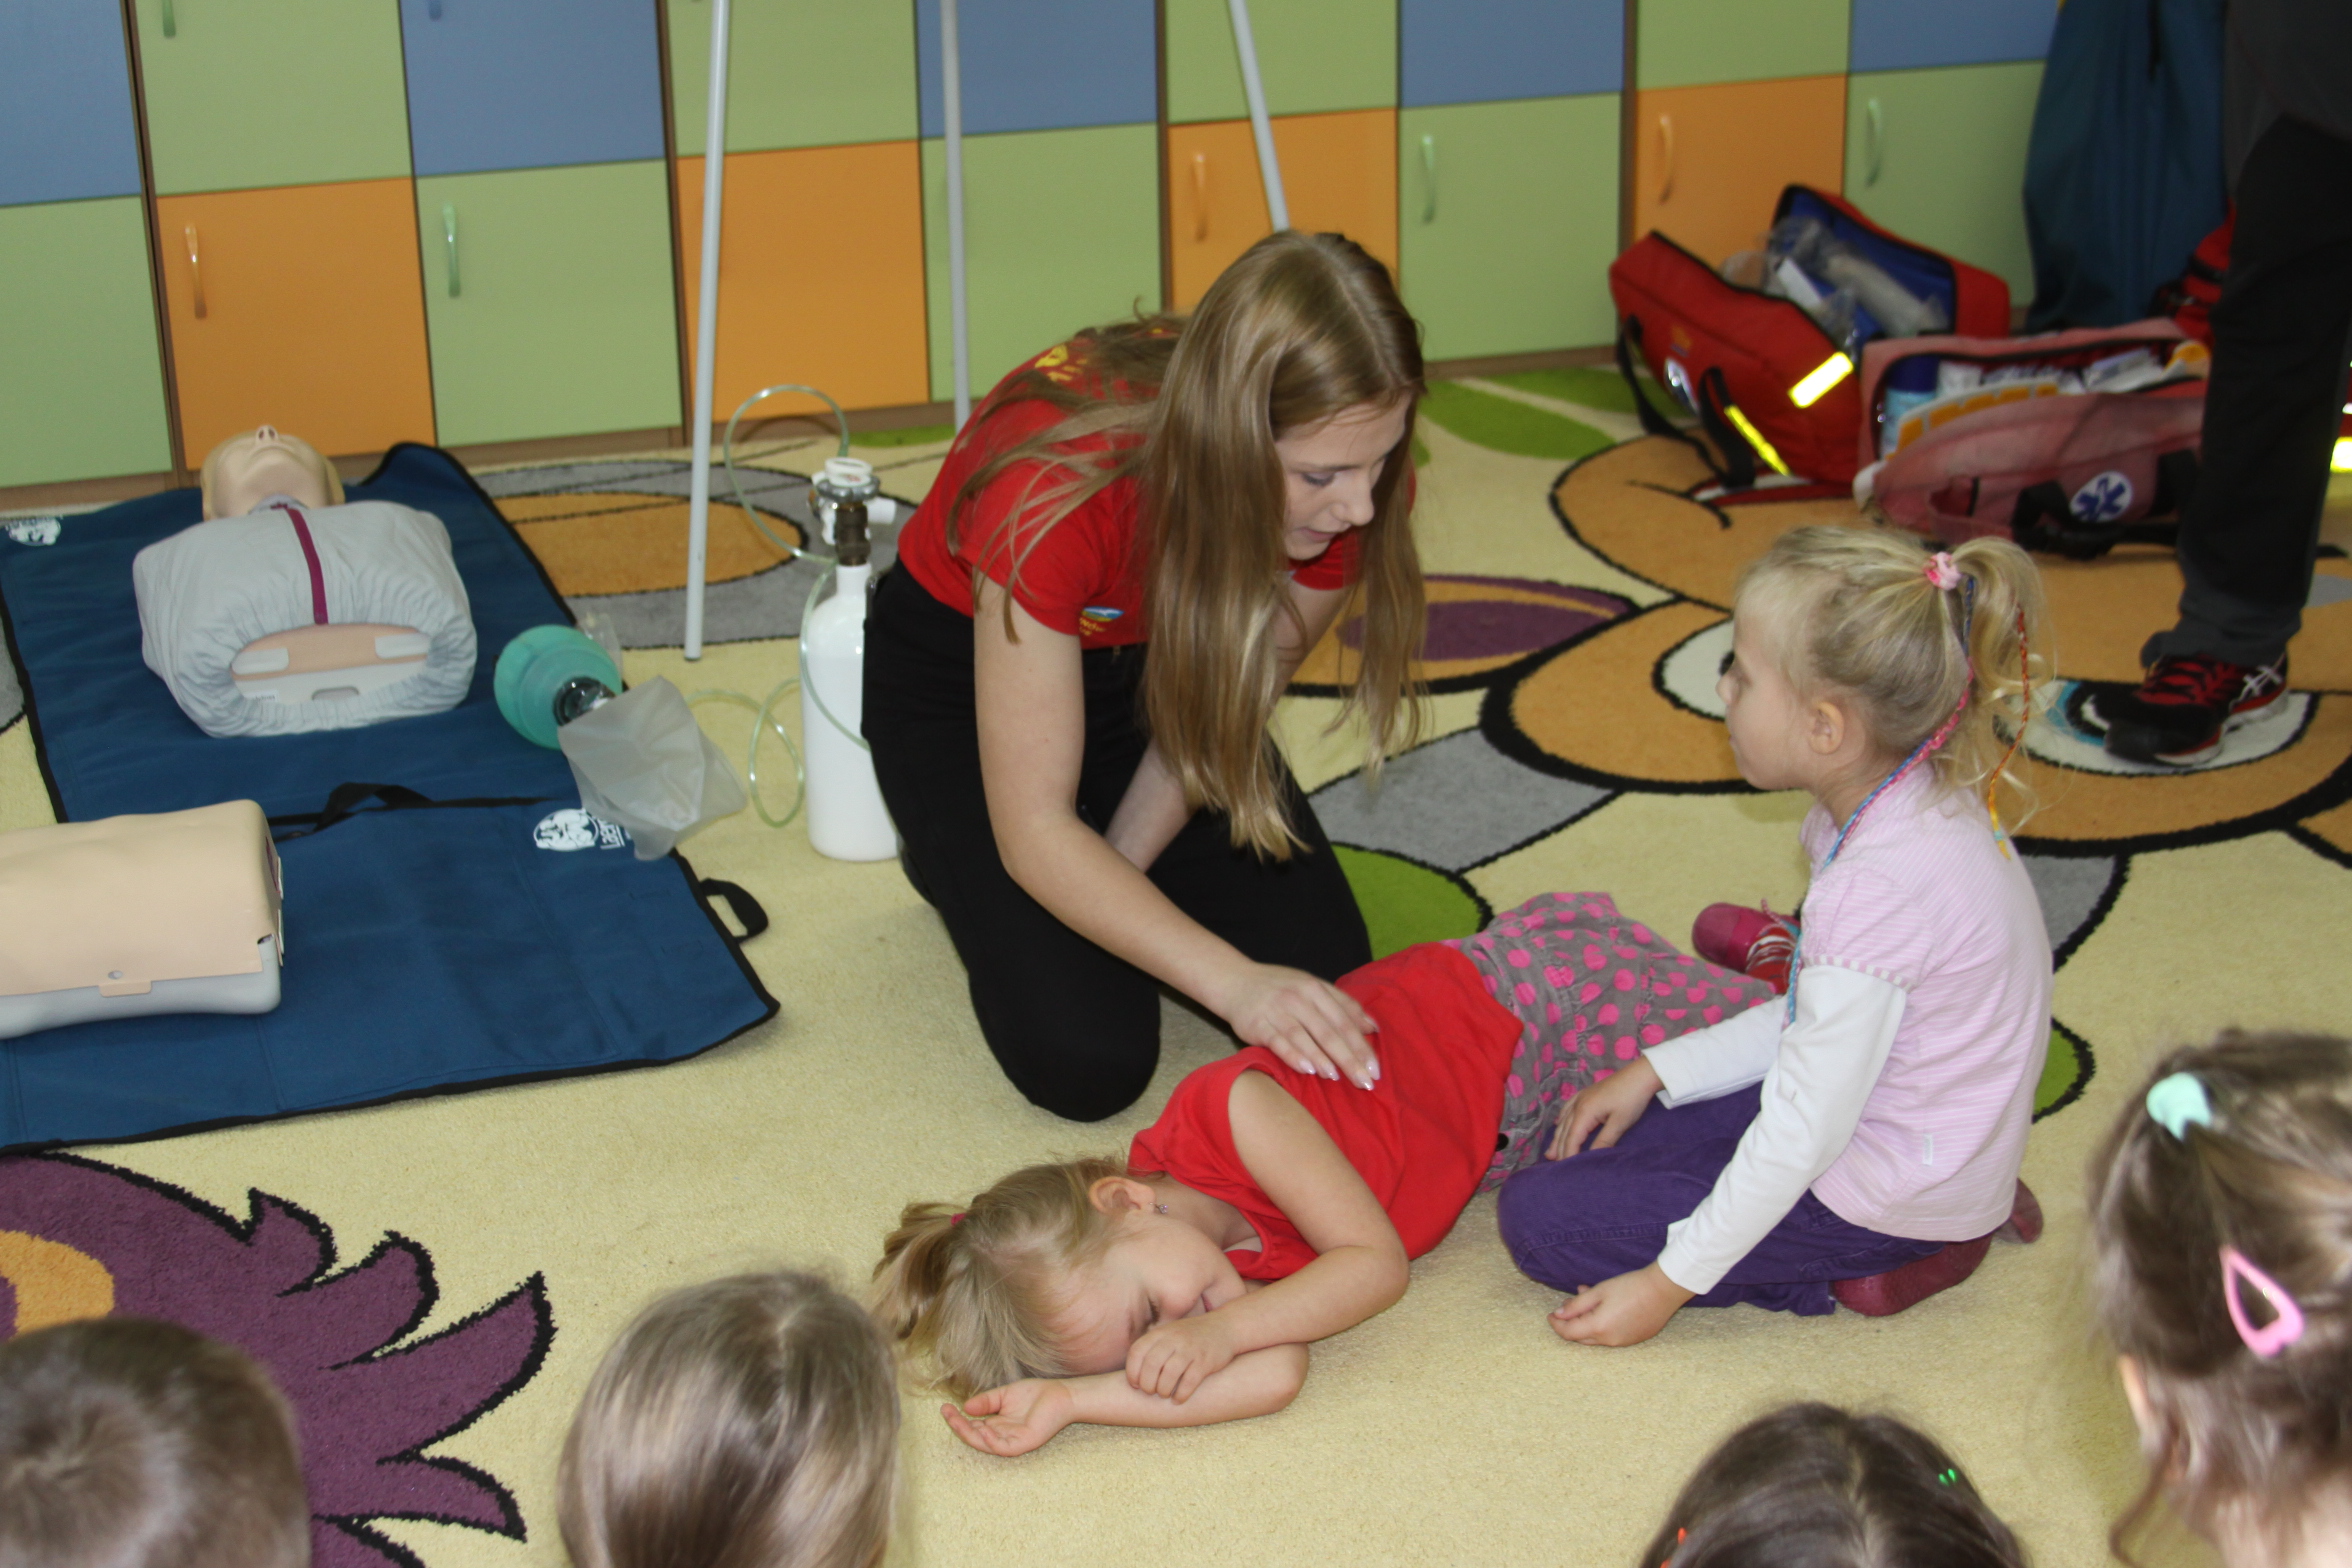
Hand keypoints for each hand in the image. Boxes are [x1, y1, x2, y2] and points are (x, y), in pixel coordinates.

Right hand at [941, 1379, 1076, 1456]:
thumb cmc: (1034, 1395)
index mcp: (996, 1426)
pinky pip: (1003, 1448)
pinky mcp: (1024, 1443)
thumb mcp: (1003, 1395)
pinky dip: (991, 1441)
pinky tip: (983, 1429)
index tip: (945, 1407)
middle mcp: (1002, 1436)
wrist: (1060, 1394)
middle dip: (958, 1427)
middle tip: (946, 1413)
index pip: (972, 1427)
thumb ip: (986, 1402)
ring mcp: (1013, 1441)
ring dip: (969, 1434)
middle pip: (975, 1437)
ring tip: (956, 1420)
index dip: (957, 1419)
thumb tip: (965, 1407)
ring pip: (985, 1445)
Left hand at [1125, 1312, 1238, 1402]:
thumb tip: (1131, 1377)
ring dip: (1163, 1390)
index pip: (1137, 1352)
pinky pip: (1189, 1381)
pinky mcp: (1206, 1361)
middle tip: (1151, 1392)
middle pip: (1152, 1364)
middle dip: (1147, 1384)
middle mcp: (1174, 1339)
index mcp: (1161, 1333)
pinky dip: (1181, 1394)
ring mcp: (1190, 1349)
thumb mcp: (1168, 1334)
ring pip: (1169, 1374)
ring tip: (1165, 1394)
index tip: (1136, 1385)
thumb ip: (1151, 1348)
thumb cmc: (1190, 1337)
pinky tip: (1178, 1399)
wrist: (1224, 1327)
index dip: (1132, 1372)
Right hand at [1216, 963, 1380, 1089]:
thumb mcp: (1313, 987)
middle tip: (1364, 1082)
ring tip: (1337, 1077)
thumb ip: (1343, 1005)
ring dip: (1322, 1058)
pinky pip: (1278, 1041)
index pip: (1345, 1020)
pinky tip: (1307, 1069)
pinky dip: (1293, 1055)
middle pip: (1329, 1032)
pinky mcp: (1257, 1024)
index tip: (1376, 1069)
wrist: (1235, 981)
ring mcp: (1277, 1010)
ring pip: (1304, 1036)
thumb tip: (1373, 1027)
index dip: (1361, 1046)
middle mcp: (1298, 998)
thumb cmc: (1280, 988)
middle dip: (1349, 1058)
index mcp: (1316, 989)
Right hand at [1546, 1056, 1661, 1158]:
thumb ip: (1604, 1141)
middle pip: (1565, 1131)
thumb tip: (1591, 1158)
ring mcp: (1581, 1098)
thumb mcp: (1620, 1123)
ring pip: (1564, 1121)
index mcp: (1585, 1112)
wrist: (1640, 1075)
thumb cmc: (1631, 1099)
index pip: (1572, 1138)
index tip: (1565, 1170)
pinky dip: (1561, 1119)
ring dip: (1557, 1137)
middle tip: (1552, 1165)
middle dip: (1559, 1148)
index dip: (1568, 1154)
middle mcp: (1578, 1105)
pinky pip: (1567, 1109)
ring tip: (1550, 1152)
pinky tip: (1558, 1123)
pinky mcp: (1586, 1094)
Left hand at [1546, 1263, 1694, 1347]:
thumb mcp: (1598, 1292)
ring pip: (1596, 1337)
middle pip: (1581, 1338)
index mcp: (1599, 1328)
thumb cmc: (1630, 1287)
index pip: (1568, 1333)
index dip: (1556, 1324)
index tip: (1550, 1315)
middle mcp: (1610, 1341)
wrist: (1663, 1290)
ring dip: (1587, 1322)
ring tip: (1587, 1300)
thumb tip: (1558, 1315)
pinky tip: (1605, 1308)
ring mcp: (1624, 1342)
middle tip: (1568, 1306)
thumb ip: (1576, 1306)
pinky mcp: (1634, 1339)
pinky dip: (1603, 1325)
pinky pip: (1611, 1336)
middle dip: (1571, 1324)